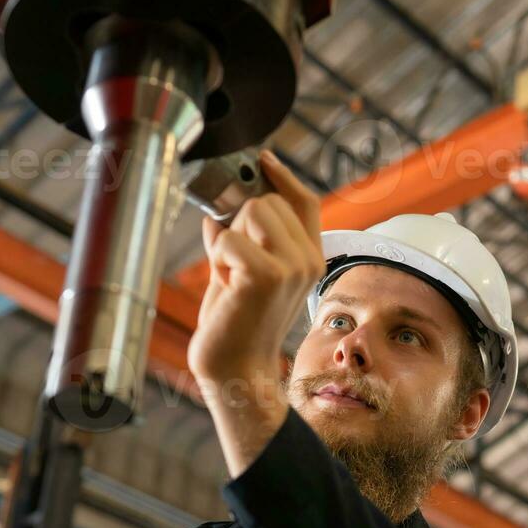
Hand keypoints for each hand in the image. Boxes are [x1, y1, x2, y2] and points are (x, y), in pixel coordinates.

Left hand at [187, 149, 323, 392]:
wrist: (235, 368)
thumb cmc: (236, 322)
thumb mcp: (242, 269)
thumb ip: (240, 235)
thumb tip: (220, 207)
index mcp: (310, 258)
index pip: (304, 200)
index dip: (283, 175)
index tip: (262, 159)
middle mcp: (308, 260)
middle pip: (268, 200)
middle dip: (240, 221)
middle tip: (233, 263)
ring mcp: (291, 267)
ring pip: (252, 210)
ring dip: (228, 239)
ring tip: (230, 274)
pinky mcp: (266, 275)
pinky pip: (228, 236)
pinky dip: (217, 256)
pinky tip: (225, 284)